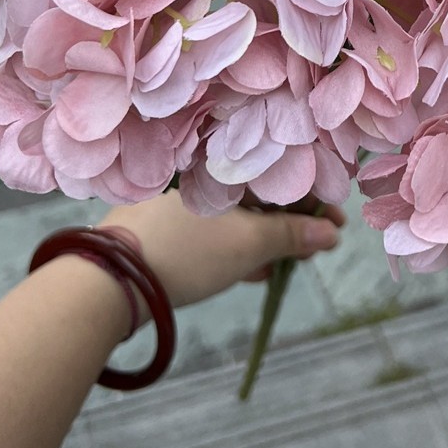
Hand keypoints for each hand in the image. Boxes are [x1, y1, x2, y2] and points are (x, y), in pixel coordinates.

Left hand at [100, 191, 344, 311]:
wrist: (110, 278)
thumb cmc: (188, 252)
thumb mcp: (249, 245)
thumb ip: (293, 235)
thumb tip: (331, 233)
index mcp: (225, 168)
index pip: (281, 174)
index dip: (314, 200)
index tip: (337, 227)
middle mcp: (203, 176)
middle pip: (261, 194)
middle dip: (292, 223)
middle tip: (312, 251)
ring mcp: (181, 202)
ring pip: (237, 215)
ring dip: (266, 238)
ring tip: (282, 268)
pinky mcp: (164, 227)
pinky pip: (214, 230)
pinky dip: (237, 247)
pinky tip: (248, 272)